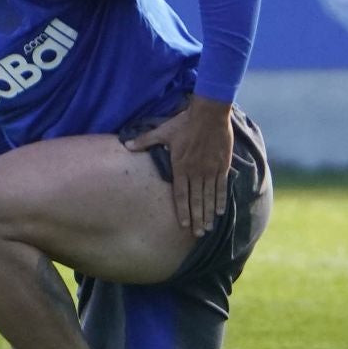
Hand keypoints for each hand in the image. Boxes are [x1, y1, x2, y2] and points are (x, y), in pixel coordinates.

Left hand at [123, 96, 232, 236]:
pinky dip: (221, 200)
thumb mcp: (162, 131)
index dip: (182, 211)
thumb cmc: (183, 122)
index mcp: (180, 167)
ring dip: (209, 213)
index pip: (181, 195)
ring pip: (209, 197)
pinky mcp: (222, 166)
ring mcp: (210, 170)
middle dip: (197, 218)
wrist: (209, 114)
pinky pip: (221, 187)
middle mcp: (196, 172)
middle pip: (196, 200)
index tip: (183, 225)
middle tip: (199, 234)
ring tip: (209, 227)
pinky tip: (220, 211)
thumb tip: (126, 146)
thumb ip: (144, 141)